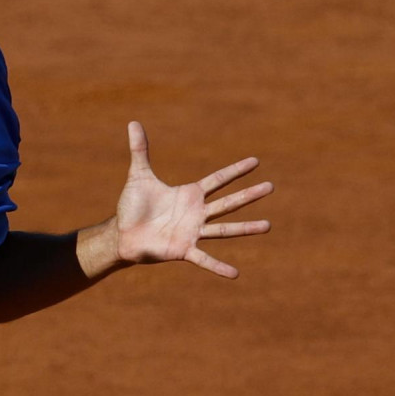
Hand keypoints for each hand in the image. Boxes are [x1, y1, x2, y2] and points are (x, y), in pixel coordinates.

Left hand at [114, 121, 272, 277]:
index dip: (236, 170)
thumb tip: (133, 122)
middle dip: (249, 194)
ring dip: (245, 228)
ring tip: (268, 226)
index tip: (256, 161)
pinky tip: (235, 274)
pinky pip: (204, 259)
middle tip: (271, 186)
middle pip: (228, 202)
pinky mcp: (183, 250)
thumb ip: (139, 150)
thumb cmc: (133, 206)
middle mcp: (196, 213)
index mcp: (190, 194)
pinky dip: (218, 267)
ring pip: (224, 229)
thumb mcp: (138, 175)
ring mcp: (192, 232)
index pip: (218, 179)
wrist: (123, 233)